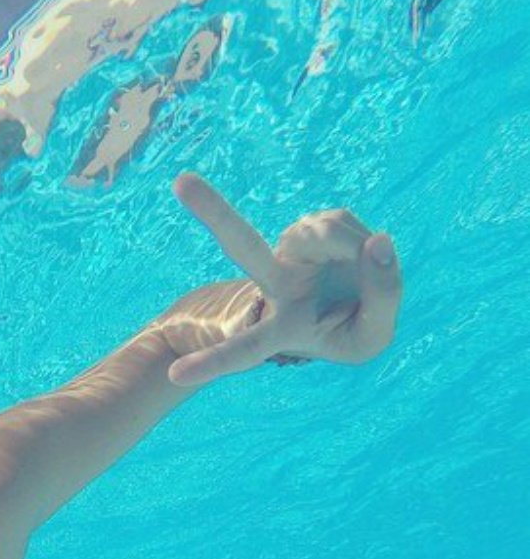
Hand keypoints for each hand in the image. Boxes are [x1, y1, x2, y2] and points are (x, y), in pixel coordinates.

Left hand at [166, 172, 402, 386]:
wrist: (353, 306)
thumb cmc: (349, 331)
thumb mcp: (372, 336)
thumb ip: (383, 296)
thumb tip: (377, 240)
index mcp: (277, 328)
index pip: (244, 348)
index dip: (212, 362)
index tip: (175, 376)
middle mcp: (273, 284)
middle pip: (243, 246)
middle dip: (214, 212)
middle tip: (180, 182)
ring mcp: (287, 250)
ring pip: (328, 232)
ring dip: (356, 249)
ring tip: (356, 275)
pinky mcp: (307, 227)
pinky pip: (344, 223)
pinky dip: (362, 241)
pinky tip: (352, 258)